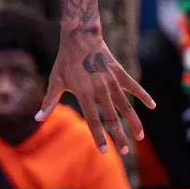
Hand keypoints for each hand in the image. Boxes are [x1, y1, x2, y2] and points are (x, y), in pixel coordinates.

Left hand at [44, 26, 151, 153]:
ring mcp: (112, 81)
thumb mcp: (55, 81)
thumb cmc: (65, 61)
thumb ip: (49, 102)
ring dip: (134, 122)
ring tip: (140, 137)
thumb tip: (37, 118)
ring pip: (126, 106)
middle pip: (112, 118)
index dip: (98, 136)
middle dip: (119, 137)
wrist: (80, 36)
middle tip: (125, 152)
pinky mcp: (119, 73)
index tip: (104, 151)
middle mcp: (100, 90)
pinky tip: (152, 106)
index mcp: (84, 94)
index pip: (93, 120)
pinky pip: (134, 87)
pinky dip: (144, 96)